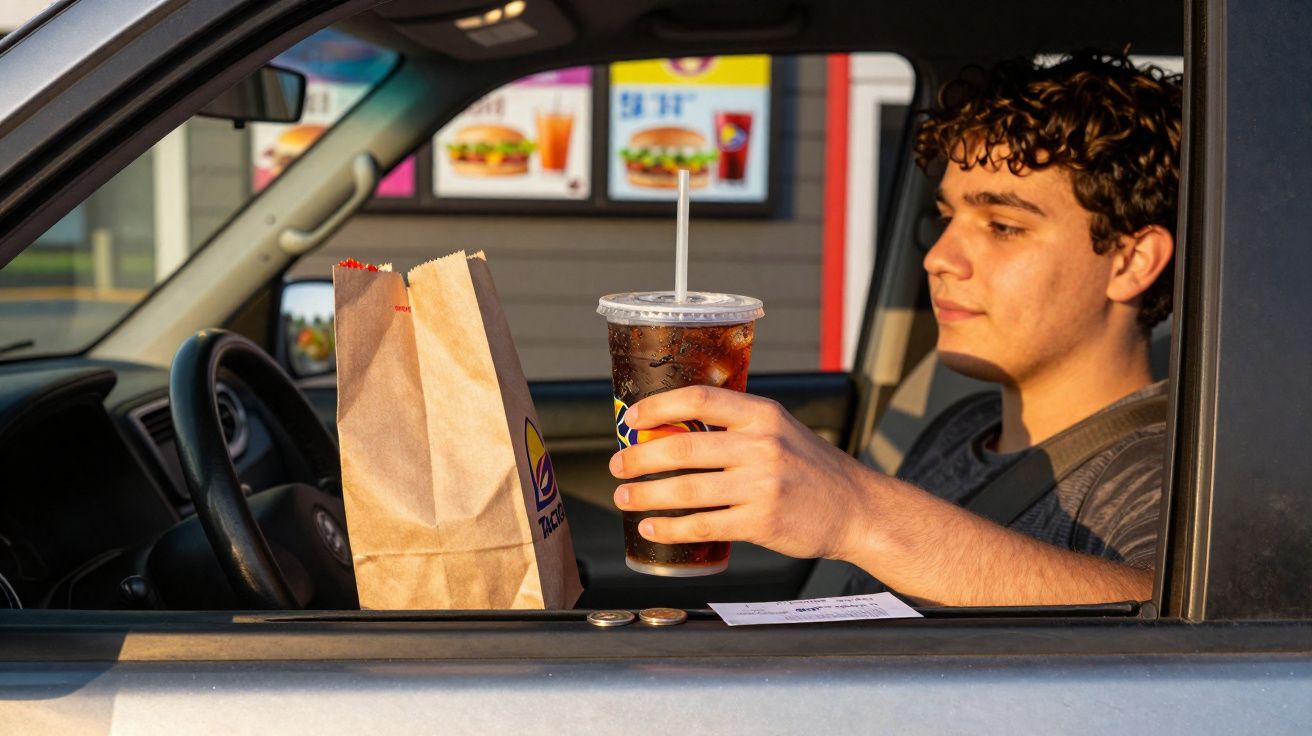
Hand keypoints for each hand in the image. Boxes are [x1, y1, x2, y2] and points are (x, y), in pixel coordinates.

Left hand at [609, 386, 874, 560]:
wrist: (856, 508)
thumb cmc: (810, 468)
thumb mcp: (780, 429)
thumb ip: (735, 426)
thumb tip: (671, 427)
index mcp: (763, 415)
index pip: (700, 400)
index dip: (658, 406)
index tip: (632, 418)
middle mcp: (762, 446)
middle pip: (683, 448)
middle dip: (640, 458)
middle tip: (618, 465)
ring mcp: (762, 485)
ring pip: (686, 490)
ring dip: (646, 495)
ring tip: (625, 497)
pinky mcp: (761, 522)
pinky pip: (703, 526)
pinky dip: (671, 528)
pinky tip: (653, 527)